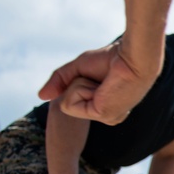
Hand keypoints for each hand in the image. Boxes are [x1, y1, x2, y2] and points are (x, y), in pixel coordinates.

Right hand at [38, 41, 161, 125]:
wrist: (133, 56)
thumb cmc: (112, 58)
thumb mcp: (78, 69)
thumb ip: (60, 81)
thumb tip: (41, 96)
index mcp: (107, 106)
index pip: (71, 99)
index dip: (76, 82)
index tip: (99, 76)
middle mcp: (109, 116)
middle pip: (66, 102)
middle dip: (77, 83)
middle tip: (101, 77)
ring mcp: (107, 118)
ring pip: (67, 103)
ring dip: (80, 85)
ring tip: (102, 82)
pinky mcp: (104, 115)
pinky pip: (70, 103)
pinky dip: (81, 88)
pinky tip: (102, 87)